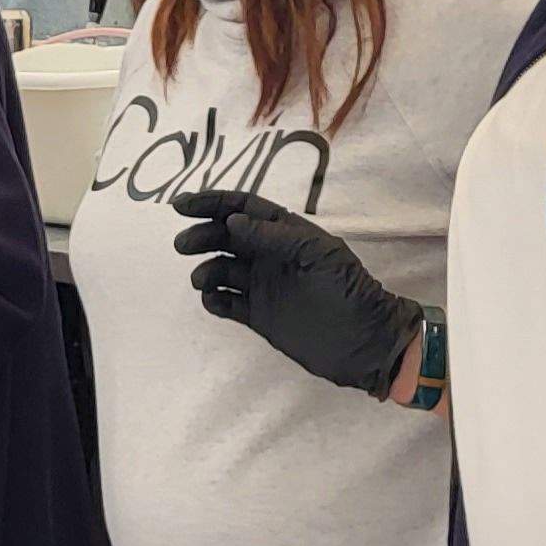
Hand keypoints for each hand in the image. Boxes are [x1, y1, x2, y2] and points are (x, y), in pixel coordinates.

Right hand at [167, 190, 420, 393]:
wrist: (363, 341)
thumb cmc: (347, 290)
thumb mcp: (316, 254)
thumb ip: (274, 236)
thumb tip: (232, 221)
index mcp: (286, 233)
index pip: (243, 209)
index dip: (212, 204)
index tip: (182, 206)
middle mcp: (270, 255)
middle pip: (226, 237)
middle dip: (202, 235)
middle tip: (183, 246)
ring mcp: (263, 285)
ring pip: (222, 269)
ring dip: (206, 269)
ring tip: (202, 280)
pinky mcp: (258, 315)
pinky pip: (227, 302)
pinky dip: (214, 299)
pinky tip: (212, 300)